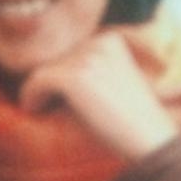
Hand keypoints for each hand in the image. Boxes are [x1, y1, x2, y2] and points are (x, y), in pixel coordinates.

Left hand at [19, 29, 178, 161]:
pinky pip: (37, 81)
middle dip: (50, 82)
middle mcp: (99, 43)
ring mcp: (88, 59)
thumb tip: (44, 73)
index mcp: (110, 40)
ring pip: (45, 70)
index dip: (59, 73)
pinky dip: (30, 96)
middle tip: (45, 104)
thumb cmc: (129, 119)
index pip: (70, 52)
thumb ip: (86, 71)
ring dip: (38, 90)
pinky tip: (33, 110)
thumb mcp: (110, 82)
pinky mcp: (75, 77)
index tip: (54, 93)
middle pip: (56, 60)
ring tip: (39, 108)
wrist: (149, 140)